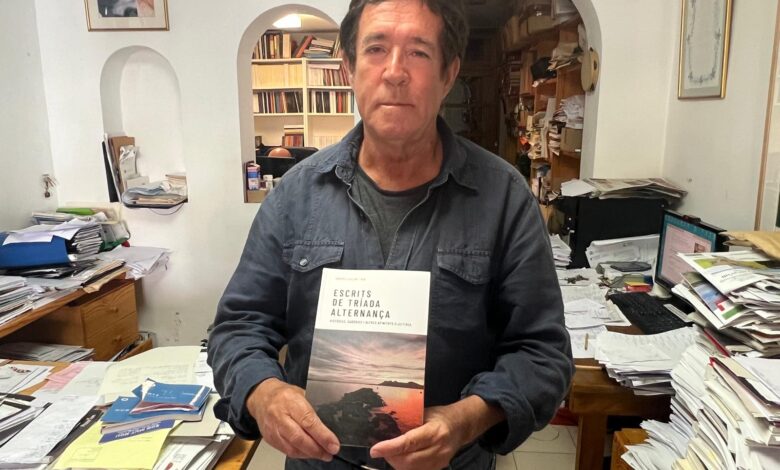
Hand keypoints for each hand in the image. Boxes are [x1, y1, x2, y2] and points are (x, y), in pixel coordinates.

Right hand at [246, 378, 339, 460]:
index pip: (308, 422)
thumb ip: (313, 408)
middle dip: (317, 449)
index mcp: (291, 402)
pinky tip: (308, 453)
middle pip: (299, 438)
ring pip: (292, 448)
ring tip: (322, 454)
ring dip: (309, 454)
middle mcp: (280, 416)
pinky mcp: (269, 438)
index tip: (333, 445)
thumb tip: (329, 426)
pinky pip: (286, 451)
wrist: (261, 397)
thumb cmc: (284, 394)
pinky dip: (299, 454)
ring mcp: (273, 429)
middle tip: (330, 453)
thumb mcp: (301, 393)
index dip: (323, 436)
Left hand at [369, 396, 503, 469]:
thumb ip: (408, 421)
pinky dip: (405, 467)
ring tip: (391, 453)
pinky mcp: (439, 468)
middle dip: (391, 457)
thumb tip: (385, 426)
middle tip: (381, 450)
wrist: (461, 426)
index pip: (409, 443)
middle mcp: (438, 449)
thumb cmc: (440, 416)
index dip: (390, 448)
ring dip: (397, 464)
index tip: (375, 449)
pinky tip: (401, 457)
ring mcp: (440, 461)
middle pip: (408, 461)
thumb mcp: (424, 413)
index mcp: (435, 431)